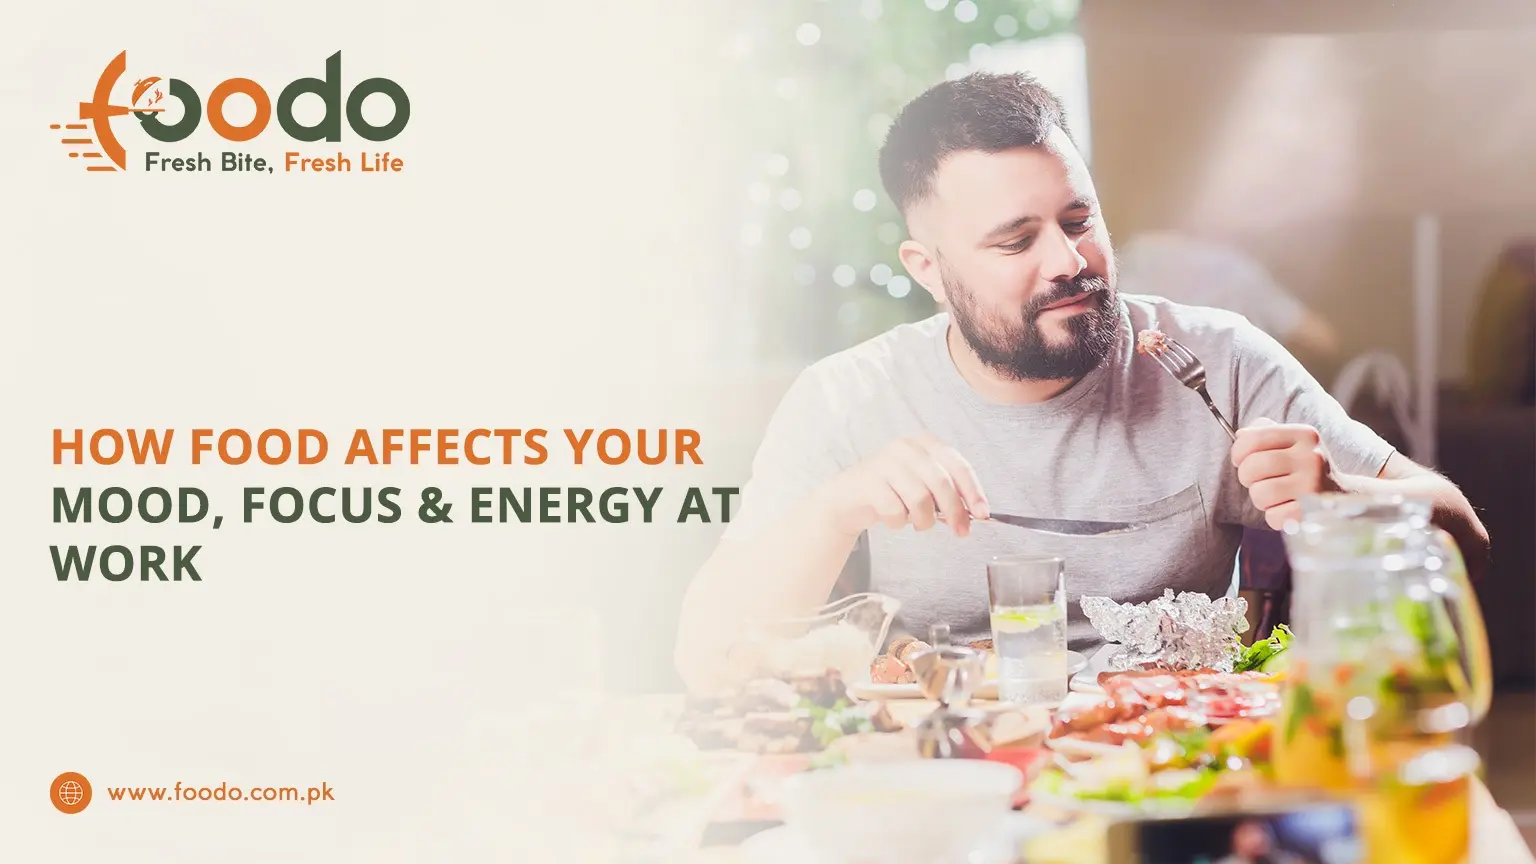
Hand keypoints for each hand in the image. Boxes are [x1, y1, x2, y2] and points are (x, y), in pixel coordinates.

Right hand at [819, 434, 988, 537]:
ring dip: (922, 520)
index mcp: (925, 443)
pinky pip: (895, 511)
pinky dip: (898, 522)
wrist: (849, 497)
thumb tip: (975, 513)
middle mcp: (906, 447)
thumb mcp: (923, 485)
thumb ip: (948, 493)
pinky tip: (892, 517)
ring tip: (916, 522)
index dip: (973, 491)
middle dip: (955, 512)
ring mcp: (885, 462)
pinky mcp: (868, 481)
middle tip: (960, 531)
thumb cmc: (891, 491)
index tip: (983, 514)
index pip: (958, 465)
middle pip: (941, 483)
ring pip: (919, 499)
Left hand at [1230, 418, 1340, 528]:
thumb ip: (1264, 433)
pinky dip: (1274, 517)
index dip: (1238, 453)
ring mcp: (1314, 484)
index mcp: (1304, 435)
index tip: (1241, 460)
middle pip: (1252, 467)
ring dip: (1260, 499)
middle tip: (1258, 481)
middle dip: (1247, 478)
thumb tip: (1240, 436)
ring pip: (1260, 494)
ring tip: (1275, 496)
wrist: (1344, 495)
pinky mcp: (1313, 511)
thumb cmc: (1305, 468)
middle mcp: (1311, 457)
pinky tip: (1286, 509)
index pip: (1252, 439)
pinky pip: (1273, 517)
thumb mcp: (1292, 443)